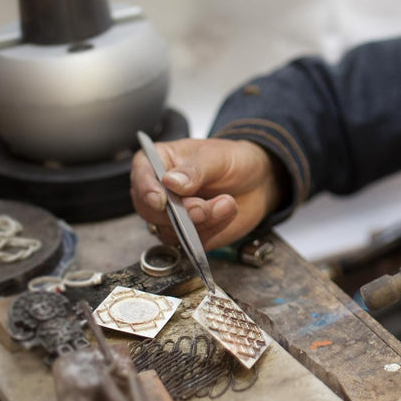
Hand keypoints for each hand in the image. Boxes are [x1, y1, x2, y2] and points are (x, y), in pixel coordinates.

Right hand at [130, 138, 283, 249]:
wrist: (258, 180)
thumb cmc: (233, 160)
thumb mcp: (216, 157)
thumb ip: (194, 171)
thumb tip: (169, 182)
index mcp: (159, 162)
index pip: (142, 176)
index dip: (147, 190)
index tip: (161, 201)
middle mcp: (159, 191)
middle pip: (150, 211)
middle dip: (180, 213)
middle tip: (204, 207)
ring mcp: (171, 216)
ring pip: (170, 231)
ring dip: (202, 222)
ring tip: (227, 203)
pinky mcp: (187, 234)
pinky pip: (191, 243)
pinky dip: (212, 230)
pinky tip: (227, 212)